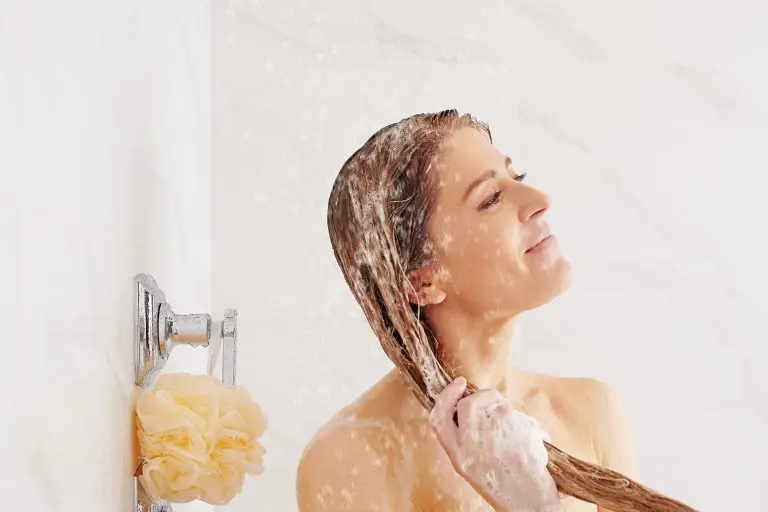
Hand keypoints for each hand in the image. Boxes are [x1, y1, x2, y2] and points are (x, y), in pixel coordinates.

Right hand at [429, 377, 562, 511]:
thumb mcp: (475, 467)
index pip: (440, 419)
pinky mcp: (520, 450)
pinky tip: (536, 441)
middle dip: (485, 396)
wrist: (531, 511)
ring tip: (520, 427)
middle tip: (496, 399)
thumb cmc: (506, 488)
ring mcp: (495, 452)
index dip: (446, 396)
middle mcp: (472, 454)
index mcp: (458, 459)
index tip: (459, 383)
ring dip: (512, 412)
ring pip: (500, 410)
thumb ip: (468, 439)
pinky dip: (533, 427)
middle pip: (469, 406)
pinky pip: (523, 423)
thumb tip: (472, 402)